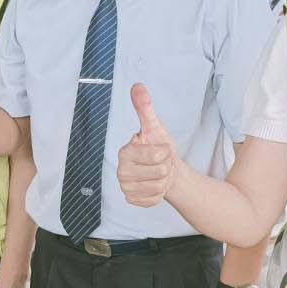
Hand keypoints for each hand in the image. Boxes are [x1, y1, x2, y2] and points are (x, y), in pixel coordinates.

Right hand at [117, 84, 176, 207]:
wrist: (163, 170)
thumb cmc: (157, 148)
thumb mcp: (154, 127)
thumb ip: (144, 108)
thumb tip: (137, 86)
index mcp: (124, 152)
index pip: (156, 155)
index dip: (165, 152)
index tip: (160, 150)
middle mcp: (121, 171)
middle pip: (160, 172)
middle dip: (166, 166)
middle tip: (160, 163)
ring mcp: (125, 188)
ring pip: (159, 186)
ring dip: (164, 180)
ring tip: (157, 173)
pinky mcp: (132, 201)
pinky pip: (155, 199)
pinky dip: (160, 192)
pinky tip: (154, 185)